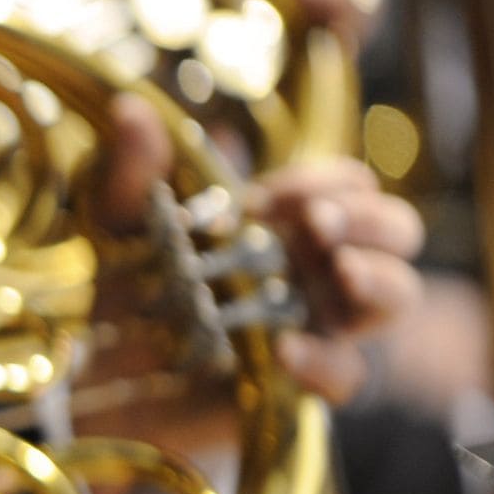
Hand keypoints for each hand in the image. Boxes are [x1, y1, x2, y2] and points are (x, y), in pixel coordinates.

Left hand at [100, 95, 422, 403]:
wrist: (97, 374)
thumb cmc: (122, 285)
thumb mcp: (119, 225)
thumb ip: (130, 173)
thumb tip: (131, 111)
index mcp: (291, 220)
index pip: (349, 184)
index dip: (321, 181)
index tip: (262, 198)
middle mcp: (319, 267)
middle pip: (396, 232)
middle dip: (369, 218)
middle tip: (318, 223)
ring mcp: (319, 323)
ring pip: (394, 296)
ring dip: (378, 276)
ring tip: (341, 268)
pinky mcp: (301, 382)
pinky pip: (345, 375)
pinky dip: (325, 359)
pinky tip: (286, 346)